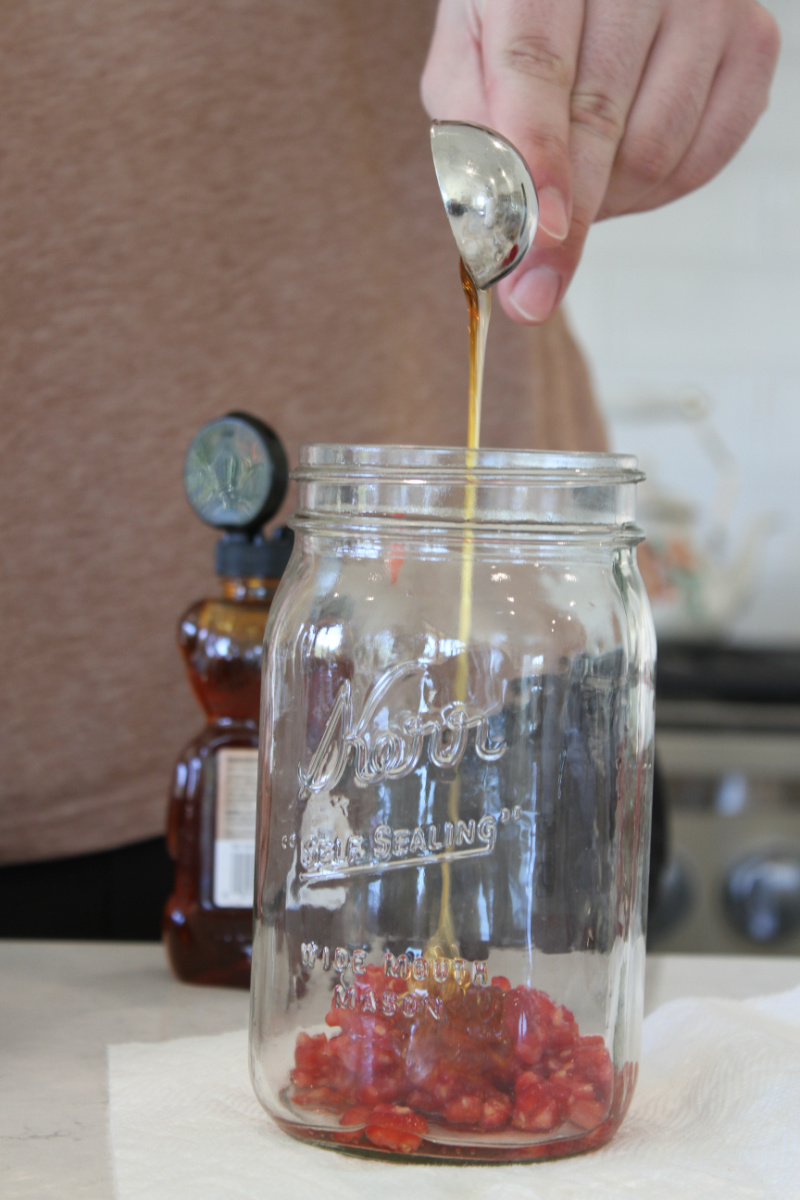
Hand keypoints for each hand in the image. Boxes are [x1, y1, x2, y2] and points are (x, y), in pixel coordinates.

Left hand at [422, 0, 779, 322]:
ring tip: (576, 188)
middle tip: (535, 289)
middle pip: (601, 119)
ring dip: (607, 203)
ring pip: (656, 149)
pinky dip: (655, 193)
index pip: (537, 66)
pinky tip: (621, 175)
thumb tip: (497, 235)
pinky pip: (706, 157)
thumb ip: (470, 132)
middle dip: (566, 220)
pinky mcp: (750, 40)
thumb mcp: (469, 56)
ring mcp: (705, 1)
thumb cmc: (522, 18)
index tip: (538, 236)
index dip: (539, 159)